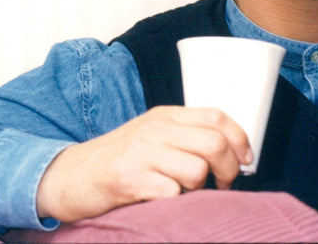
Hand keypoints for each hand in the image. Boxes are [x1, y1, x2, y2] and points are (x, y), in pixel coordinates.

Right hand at [35, 106, 252, 221]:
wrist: (70, 175)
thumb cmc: (120, 158)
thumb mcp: (152, 135)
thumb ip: (184, 135)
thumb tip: (232, 152)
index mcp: (165, 115)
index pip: (216, 116)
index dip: (239, 138)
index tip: (247, 159)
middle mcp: (155, 129)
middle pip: (213, 143)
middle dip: (228, 169)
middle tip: (223, 184)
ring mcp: (142, 153)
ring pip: (197, 169)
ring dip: (200, 188)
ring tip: (185, 191)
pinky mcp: (129, 179)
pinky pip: (173, 192)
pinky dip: (176, 201)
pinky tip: (163, 198)